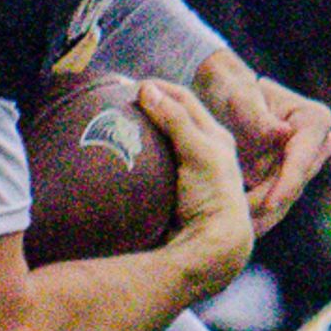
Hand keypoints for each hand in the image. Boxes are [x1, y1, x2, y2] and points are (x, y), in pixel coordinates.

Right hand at [136, 77, 252, 296]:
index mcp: (215, 139)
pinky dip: (138, 152)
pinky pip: (151, 163)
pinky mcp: (170, 192)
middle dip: (150, 103)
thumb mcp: (199, 152)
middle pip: (172, 118)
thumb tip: (146, 88)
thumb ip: (175, 120)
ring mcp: (185, 173)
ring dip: (143, 128)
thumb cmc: (213, 197)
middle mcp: (203, 152)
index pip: (183, 101)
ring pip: (161, 140)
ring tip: (115, 122)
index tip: (130, 82)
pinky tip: (120, 154)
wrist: (212, 248)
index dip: (160, 88)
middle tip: (118, 97)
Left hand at [195, 54, 330, 235]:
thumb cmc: (231, 90)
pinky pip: (273, 203)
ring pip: (285, 199)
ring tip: (236, 235)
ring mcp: (303, 164)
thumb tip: (282, 134)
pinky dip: (255, 216)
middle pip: (295, 185)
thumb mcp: (240, 98)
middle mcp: (317, 144)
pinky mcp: (287, 178)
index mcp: (315, 120)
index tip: (266, 205)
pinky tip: (235, 230)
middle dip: (269, 207)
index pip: (302, 160)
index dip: (285, 185)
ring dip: (261, 218)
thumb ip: (257, 117)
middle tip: (242, 227)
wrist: (223, 96)